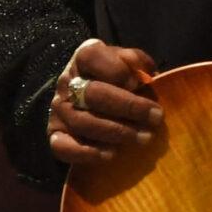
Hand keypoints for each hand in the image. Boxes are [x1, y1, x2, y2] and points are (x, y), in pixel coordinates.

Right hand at [46, 38, 163, 163]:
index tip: (139, 84)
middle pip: (93, 93)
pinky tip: (111, 154)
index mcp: (84, 57)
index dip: (117, 71)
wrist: (93, 100)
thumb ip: (137, 62)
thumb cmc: (118, 80)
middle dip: (128, 107)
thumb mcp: (129, 64)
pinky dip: (88, 153)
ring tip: (144, 138)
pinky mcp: (56, 134)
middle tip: (156, 118)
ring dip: (116, 132)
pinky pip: (62, 147)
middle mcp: (67, 81)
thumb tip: (143, 73)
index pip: (93, 58)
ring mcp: (59, 109)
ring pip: (83, 121)